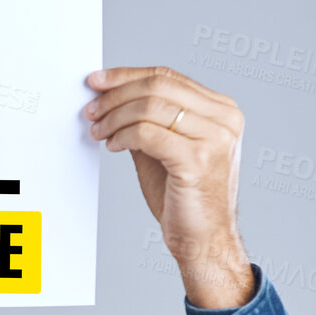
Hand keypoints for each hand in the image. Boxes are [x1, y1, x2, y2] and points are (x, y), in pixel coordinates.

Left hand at [84, 65, 253, 307]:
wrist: (204, 239)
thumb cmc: (185, 197)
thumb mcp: (164, 148)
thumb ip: (146, 120)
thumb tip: (110, 98)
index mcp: (221, 110)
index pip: (167, 77)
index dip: (126, 75)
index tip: (97, 81)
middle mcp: (224, 119)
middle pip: (158, 86)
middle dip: (115, 95)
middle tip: (91, 110)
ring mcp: (215, 138)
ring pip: (150, 107)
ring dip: (115, 117)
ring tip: (98, 131)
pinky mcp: (198, 159)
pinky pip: (147, 134)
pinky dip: (123, 136)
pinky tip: (113, 146)